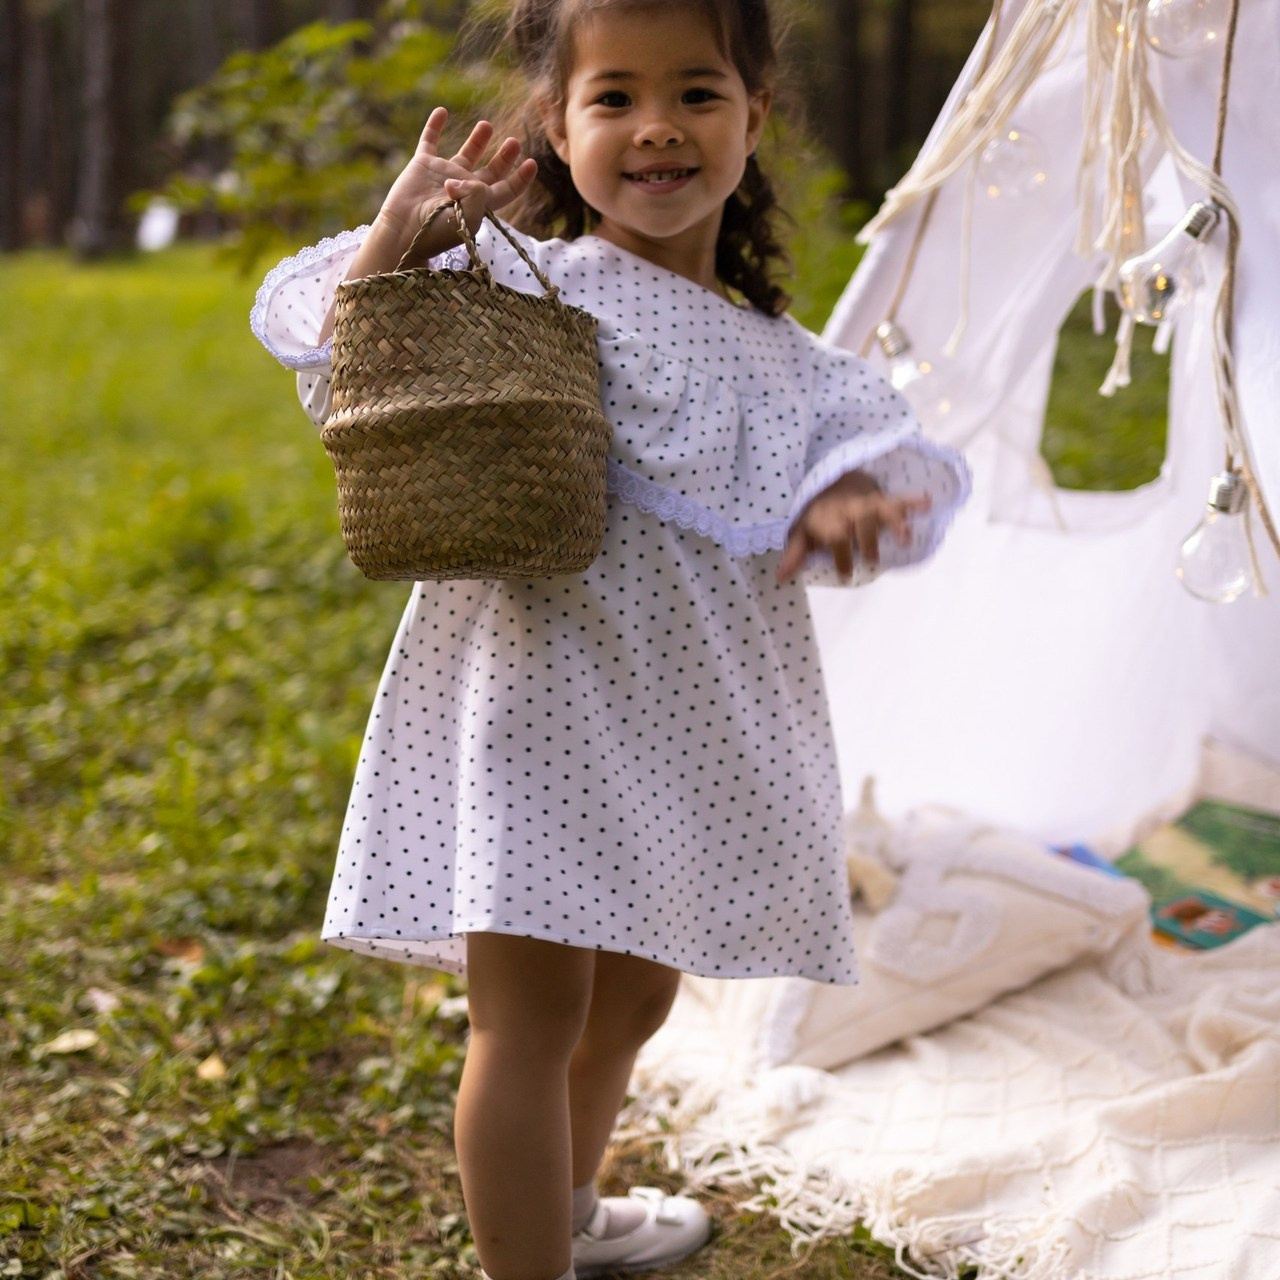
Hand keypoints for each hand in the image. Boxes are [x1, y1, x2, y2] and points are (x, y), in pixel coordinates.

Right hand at [376, 106, 538, 254]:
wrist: (404, 232)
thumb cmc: (436, 233)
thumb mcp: (466, 219)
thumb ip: (477, 196)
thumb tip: (466, 179)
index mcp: (479, 204)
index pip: (506, 190)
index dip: (520, 179)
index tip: (532, 163)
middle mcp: (464, 188)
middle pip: (491, 170)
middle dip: (504, 157)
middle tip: (514, 142)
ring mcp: (444, 175)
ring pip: (465, 153)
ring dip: (477, 140)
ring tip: (487, 125)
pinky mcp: (423, 166)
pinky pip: (430, 141)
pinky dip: (435, 126)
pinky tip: (442, 112)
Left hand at [776, 471, 930, 583]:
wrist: (832, 480)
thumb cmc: (817, 515)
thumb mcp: (801, 533)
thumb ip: (795, 555)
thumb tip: (781, 578)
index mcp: (829, 519)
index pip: (836, 537)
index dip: (841, 556)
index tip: (846, 575)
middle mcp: (850, 510)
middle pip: (862, 524)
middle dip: (868, 541)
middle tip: (871, 558)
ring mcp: (869, 504)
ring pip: (883, 511)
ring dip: (895, 523)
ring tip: (904, 538)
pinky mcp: (885, 500)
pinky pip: (900, 499)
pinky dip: (914, 501)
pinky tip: (928, 502)